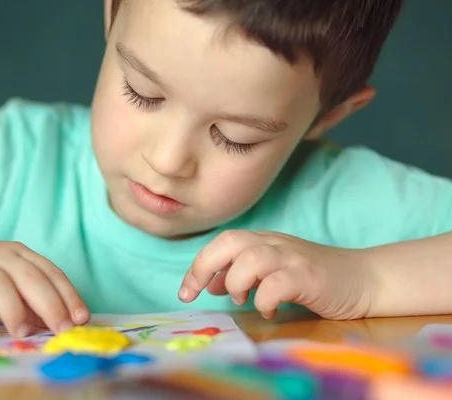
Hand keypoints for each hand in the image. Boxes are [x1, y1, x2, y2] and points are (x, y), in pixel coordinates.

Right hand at [0, 241, 89, 336]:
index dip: (67, 295)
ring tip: (23, 332)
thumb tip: (64, 323)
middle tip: (61, 329)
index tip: (80, 319)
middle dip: (49, 303)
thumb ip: (34, 306)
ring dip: (13, 308)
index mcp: (17, 254)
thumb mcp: (10, 296)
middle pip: (27, 275)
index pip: (49, 271)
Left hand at [178, 230, 371, 319]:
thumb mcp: (272, 271)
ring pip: (250, 258)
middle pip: (230, 241)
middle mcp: (275, 244)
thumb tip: (209, 283)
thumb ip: (242, 273)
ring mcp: (293, 258)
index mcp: (263, 241)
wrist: (364, 278)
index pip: (222, 242)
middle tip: (197, 293)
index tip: (185, 291)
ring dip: (237, 282)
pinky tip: (269, 310)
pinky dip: (265, 299)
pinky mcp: (310, 276)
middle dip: (204, 266)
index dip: (198, 265)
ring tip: (243, 300)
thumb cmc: (314, 277)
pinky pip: (277, 283)